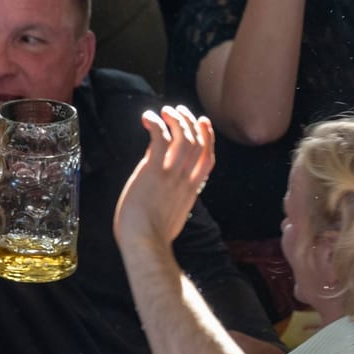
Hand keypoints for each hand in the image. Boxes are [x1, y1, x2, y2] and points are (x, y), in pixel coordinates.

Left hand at [114, 106, 216, 257]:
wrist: (145, 242)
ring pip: (183, 137)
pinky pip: (159, 139)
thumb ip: (176, 199)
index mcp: (193, 189)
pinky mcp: (153, 170)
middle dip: (191, 122)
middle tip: (180, 110)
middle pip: (198, 142)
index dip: (208, 137)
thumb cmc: (153, 236)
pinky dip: (156, 124)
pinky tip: (148, 118)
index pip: (208, 158)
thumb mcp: (175, 215)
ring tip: (166, 110)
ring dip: (176, 119)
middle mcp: (186, 178)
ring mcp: (172, 173)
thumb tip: (168, 194)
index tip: (203, 124)